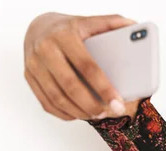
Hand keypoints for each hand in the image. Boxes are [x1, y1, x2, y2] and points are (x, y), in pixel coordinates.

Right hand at [23, 12, 137, 120]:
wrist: (37, 26)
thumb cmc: (69, 28)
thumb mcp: (89, 22)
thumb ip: (112, 24)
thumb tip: (136, 27)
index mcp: (64, 35)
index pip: (87, 66)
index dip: (104, 87)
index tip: (117, 102)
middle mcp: (45, 49)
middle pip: (71, 85)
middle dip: (92, 104)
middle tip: (109, 112)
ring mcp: (34, 65)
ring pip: (57, 98)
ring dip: (79, 111)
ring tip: (97, 114)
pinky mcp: (29, 78)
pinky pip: (46, 103)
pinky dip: (65, 113)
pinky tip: (79, 114)